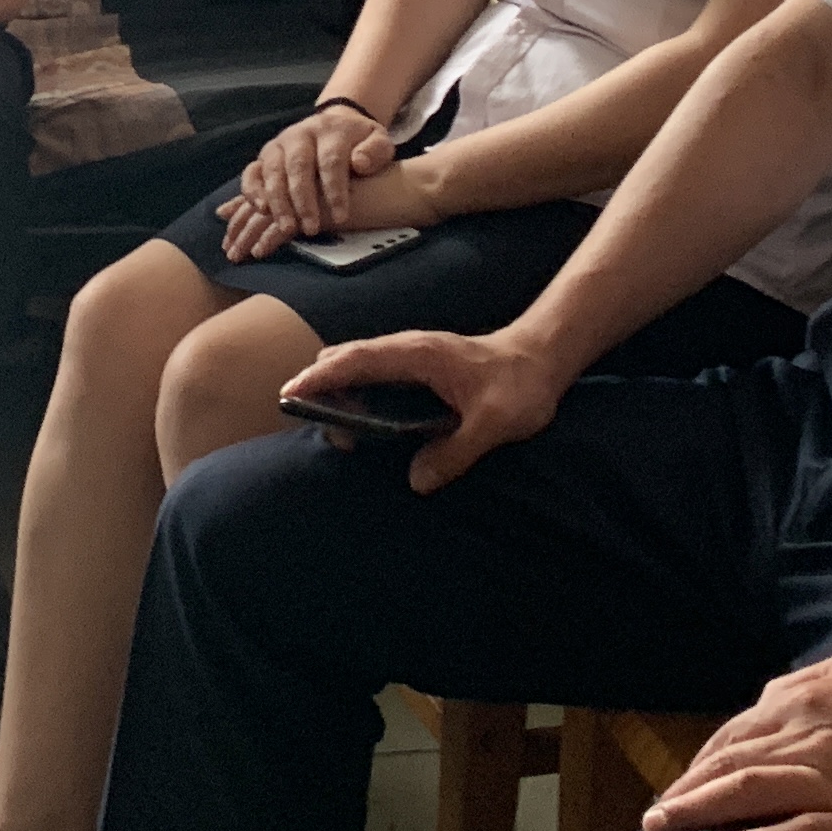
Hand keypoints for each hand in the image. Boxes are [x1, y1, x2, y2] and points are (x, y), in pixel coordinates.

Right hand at [225, 104, 398, 254]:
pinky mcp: (263, 157)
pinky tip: (261, 211)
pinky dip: (252, 192)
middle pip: (298, 166)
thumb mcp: (378, 142)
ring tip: (287, 228)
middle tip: (311, 229)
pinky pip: (251, 173)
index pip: (331, 160)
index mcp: (330, 130)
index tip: (342, 217)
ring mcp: (278, 145)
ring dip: (278, 201)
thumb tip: (360, 163)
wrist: (334, 125)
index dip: (335, 190)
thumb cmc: (359, 143)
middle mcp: (299, 134)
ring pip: (272, 171)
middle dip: (303, 200)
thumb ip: (375, 151)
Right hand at [275, 323, 561, 493]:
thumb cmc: (521, 384)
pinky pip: (374, 377)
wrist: (541, 358)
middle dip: (320, 386)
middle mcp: (408, 349)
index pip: (357, 360)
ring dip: (338, 393)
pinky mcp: (417, 369)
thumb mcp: (495, 423)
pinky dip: (356, 395)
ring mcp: (411, 357)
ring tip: (338, 435)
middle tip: (312, 424)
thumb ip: (456, 452)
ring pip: (357, 366)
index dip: (321, 377)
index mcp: (418, 354)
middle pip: (346, 359)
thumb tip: (416, 481)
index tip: (291, 394)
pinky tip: (362, 426)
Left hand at [638, 658, 831, 830]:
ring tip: (662, 830)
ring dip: (696, 812)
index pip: (736, 734)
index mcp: (807, 701)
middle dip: (683, 789)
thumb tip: (767, 700)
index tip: (676, 784)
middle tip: (651, 816)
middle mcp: (809, 738)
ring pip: (746, 796)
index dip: (699, 762)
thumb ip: (807, 687)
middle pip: (729, 764)